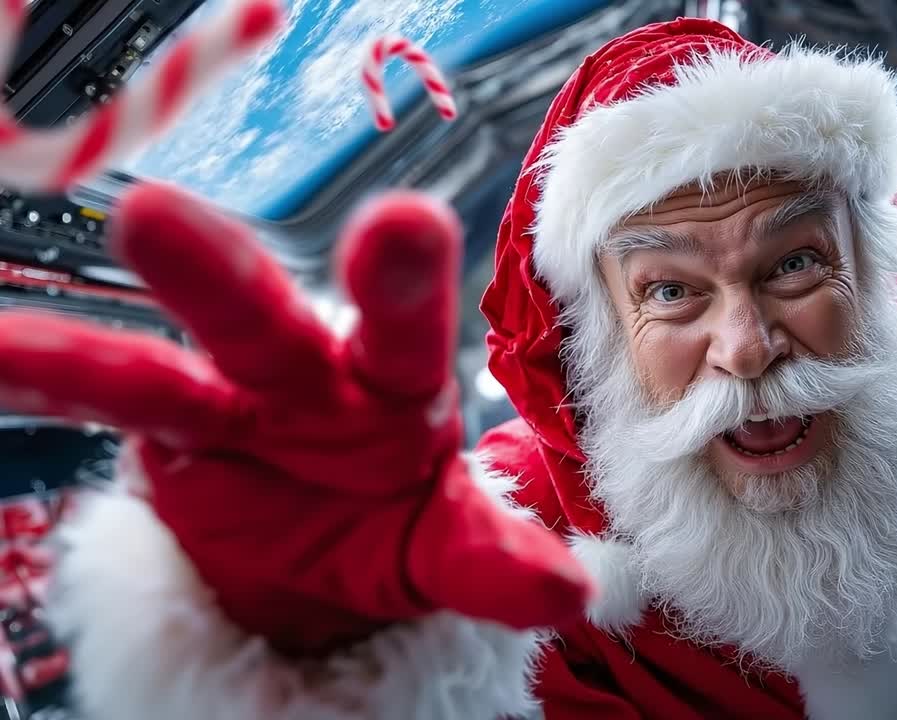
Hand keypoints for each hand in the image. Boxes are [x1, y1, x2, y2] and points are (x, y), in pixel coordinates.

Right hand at [0, 184, 591, 653]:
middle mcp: (320, 374)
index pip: (415, 340)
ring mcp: (241, 394)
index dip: (411, 288)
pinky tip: (6, 349)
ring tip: (139, 230)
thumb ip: (494, 561)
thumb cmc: (396, 522)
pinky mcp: (177, 430)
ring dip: (173, 293)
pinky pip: (117, 398)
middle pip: (298, 321)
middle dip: (275, 273)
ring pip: (201, 344)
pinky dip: (60, 377)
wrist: (314, 539)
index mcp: (402, 389)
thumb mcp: (446, 547)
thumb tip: (572, 596)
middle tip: (272, 218)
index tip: (407, 221)